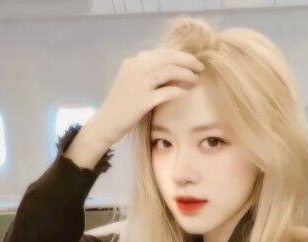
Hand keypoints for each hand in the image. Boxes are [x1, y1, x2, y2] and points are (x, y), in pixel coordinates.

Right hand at [90, 48, 204, 145]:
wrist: (107, 122)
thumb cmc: (122, 104)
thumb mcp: (132, 82)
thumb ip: (148, 73)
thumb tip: (173, 69)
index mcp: (133, 63)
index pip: (162, 53)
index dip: (180, 55)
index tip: (192, 61)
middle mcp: (135, 69)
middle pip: (168, 58)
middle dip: (187, 61)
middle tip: (200, 67)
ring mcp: (139, 85)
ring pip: (169, 72)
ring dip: (186, 75)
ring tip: (196, 80)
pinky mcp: (142, 102)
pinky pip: (166, 92)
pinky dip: (178, 91)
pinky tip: (186, 92)